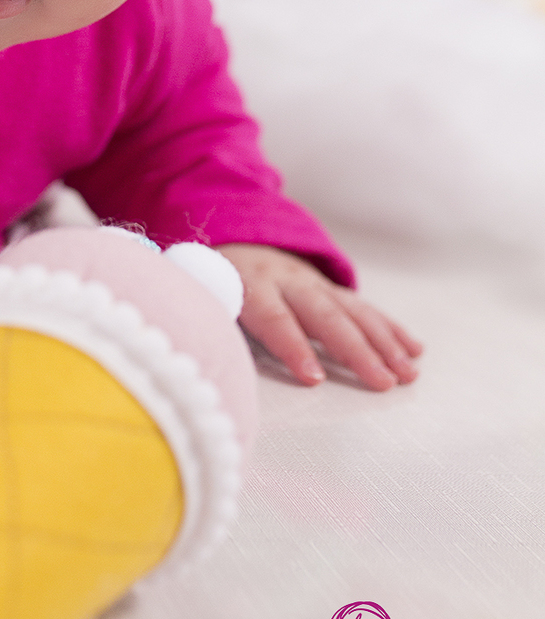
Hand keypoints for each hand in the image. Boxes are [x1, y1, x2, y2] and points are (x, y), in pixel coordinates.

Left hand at [216, 244, 422, 391]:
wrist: (229, 236)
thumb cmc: (213, 282)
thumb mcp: (204, 296)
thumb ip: (213, 321)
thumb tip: (213, 358)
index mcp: (250, 284)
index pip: (274, 316)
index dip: (293, 346)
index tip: (314, 378)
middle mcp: (287, 280)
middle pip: (324, 315)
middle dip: (356, 350)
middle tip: (382, 382)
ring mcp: (313, 281)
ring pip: (352, 310)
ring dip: (383, 343)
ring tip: (406, 374)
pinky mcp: (330, 286)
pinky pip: (364, 308)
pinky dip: (390, 329)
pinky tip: (413, 350)